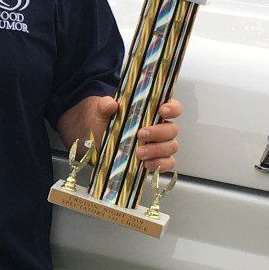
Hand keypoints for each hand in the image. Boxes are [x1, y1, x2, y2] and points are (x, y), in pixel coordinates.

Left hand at [62, 95, 182, 173]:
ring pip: (171, 147)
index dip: (172, 108)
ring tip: (138, 153)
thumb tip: (110, 104)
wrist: (96, 141)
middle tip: (140, 135)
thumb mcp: (101, 112)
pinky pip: (167, 163)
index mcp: (153, 111)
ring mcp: (160, 145)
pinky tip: (146, 165)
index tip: (162, 110)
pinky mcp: (156, 160)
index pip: (173, 107)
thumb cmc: (105, 122)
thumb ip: (105, 105)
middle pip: (172, 129)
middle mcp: (160, 127)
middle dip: (158, 133)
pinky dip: (159, 164)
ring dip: (157, 150)